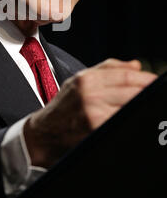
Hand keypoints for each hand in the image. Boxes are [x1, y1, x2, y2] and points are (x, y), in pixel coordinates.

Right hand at [24, 58, 156, 167]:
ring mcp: (93, 113)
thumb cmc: (63, 107)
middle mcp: (89, 94)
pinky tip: (132, 116)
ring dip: (142, 106)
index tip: (157, 81)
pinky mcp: (96, 130)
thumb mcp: (79, 81)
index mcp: (86, 79)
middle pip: (131, 91)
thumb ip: (108, 69)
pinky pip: (121, 120)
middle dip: (148, 92)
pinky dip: (130, 117)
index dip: (145, 78)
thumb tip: (136, 64)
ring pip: (130, 106)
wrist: (43, 133)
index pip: (125, 75)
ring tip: (147, 105)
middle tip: (158, 94)